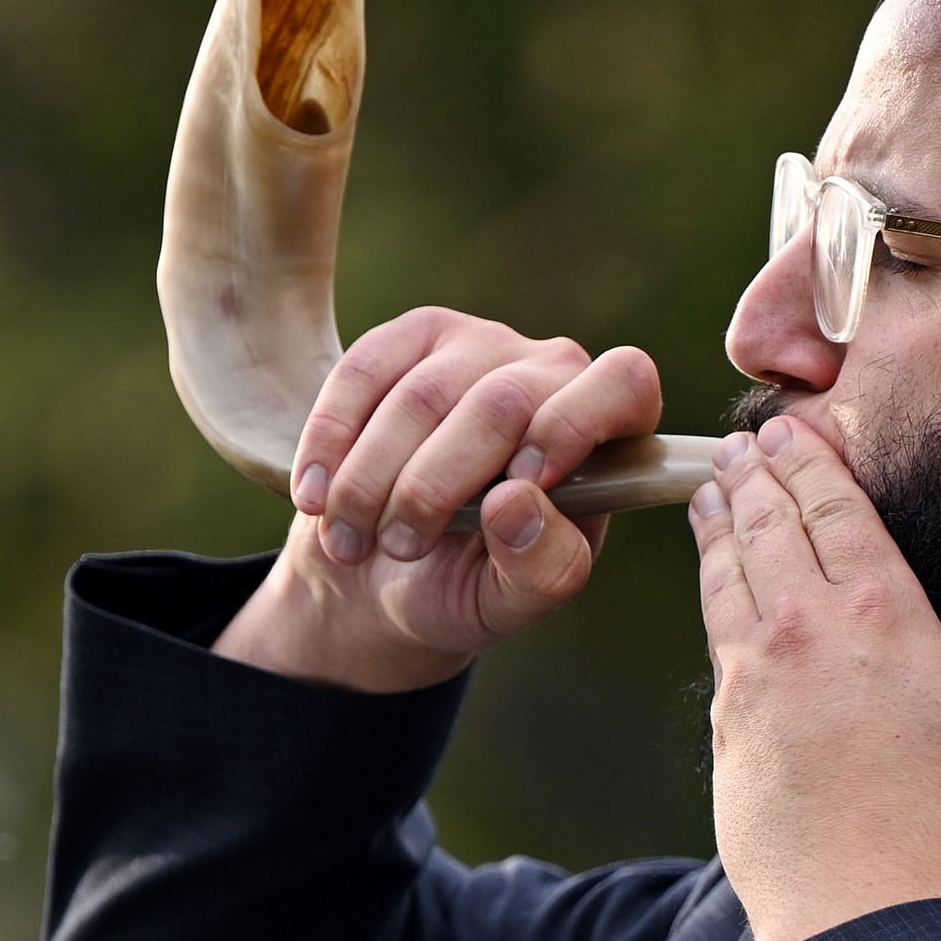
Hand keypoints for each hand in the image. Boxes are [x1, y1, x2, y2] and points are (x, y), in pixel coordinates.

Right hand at [215, 307, 662, 691]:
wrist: (377, 570)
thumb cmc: (465, 585)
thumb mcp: (511, 604)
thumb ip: (540, 569)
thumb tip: (519, 503)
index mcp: (610, 433)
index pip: (623, 383)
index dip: (573, 425)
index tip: (518, 488)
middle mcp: (553, 372)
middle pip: (501, 403)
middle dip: (434, 486)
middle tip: (397, 547)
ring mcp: (481, 344)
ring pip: (423, 394)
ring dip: (372, 478)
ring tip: (353, 540)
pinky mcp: (410, 336)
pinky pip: (364, 373)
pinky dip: (331, 443)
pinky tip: (317, 495)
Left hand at [691, 415, 940, 940]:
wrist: (862, 903)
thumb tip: (926, 651)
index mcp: (886, 613)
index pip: (838, 510)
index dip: (811, 462)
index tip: (793, 433)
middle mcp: (812, 626)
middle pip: (772, 523)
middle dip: (755, 473)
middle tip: (743, 444)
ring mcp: (759, 670)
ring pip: (730, 570)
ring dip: (720, 520)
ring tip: (711, 491)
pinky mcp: (728, 718)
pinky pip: (718, 630)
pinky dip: (713, 586)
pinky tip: (716, 578)